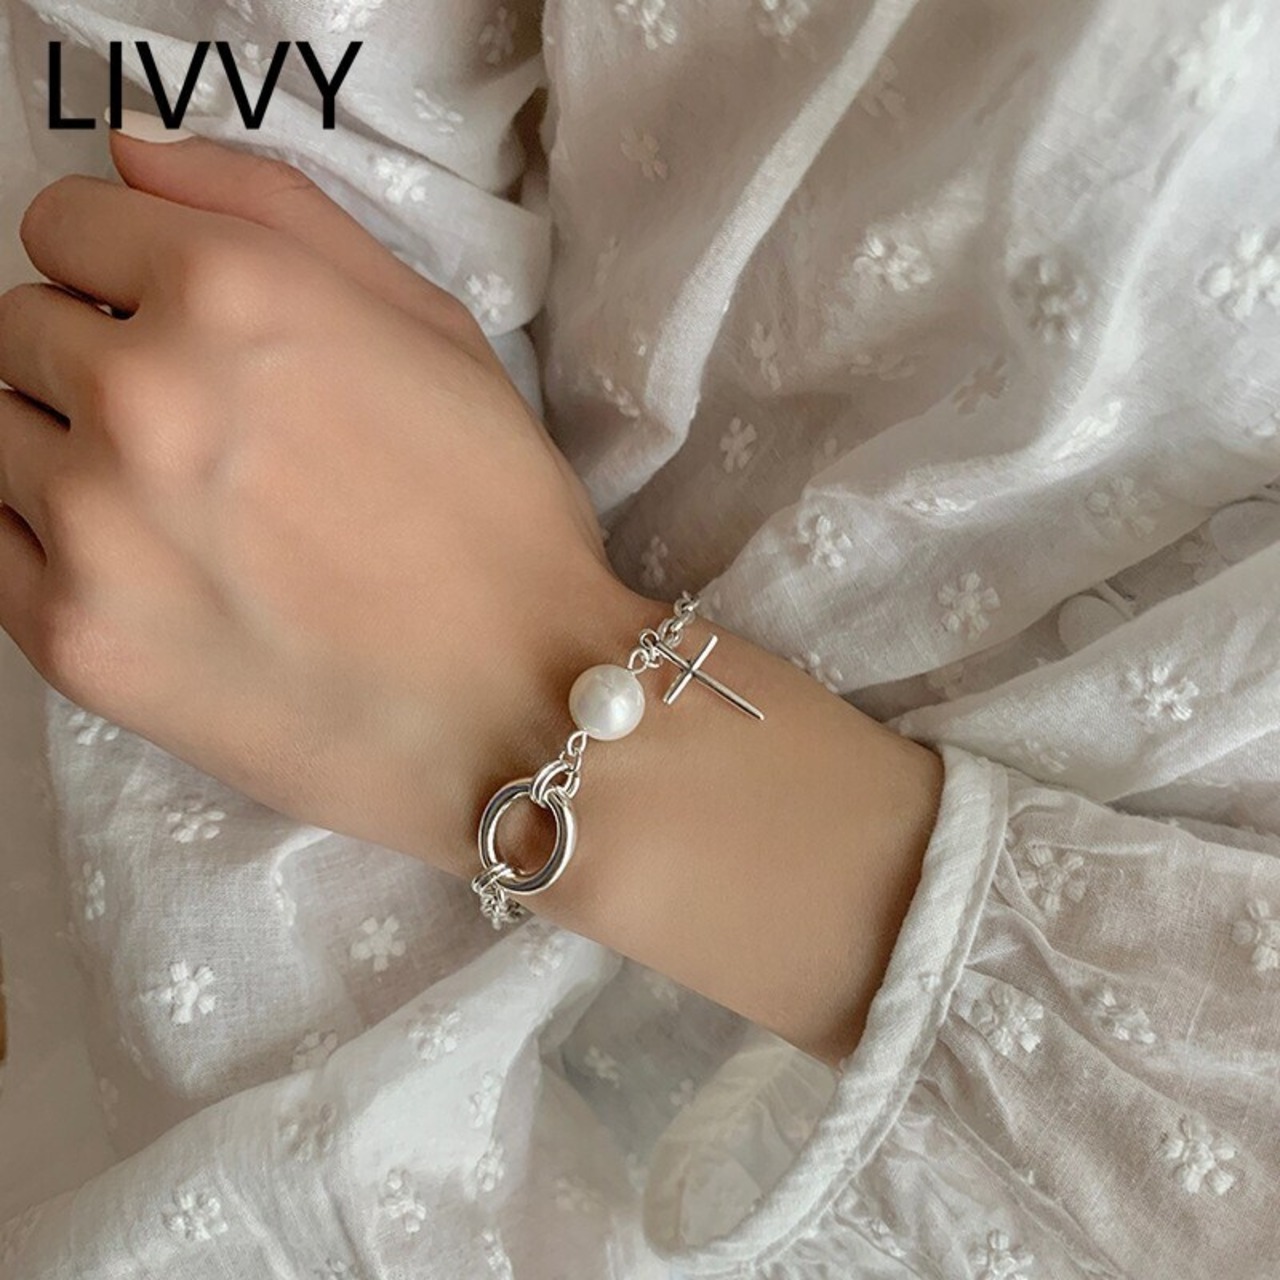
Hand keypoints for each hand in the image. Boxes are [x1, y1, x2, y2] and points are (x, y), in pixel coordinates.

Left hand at [0, 130, 648, 868]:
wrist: (517, 703)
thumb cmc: (497, 516)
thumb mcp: (434, 328)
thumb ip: (278, 210)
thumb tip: (130, 154)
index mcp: (236, 294)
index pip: (68, 220)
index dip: (122, 262)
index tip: (169, 313)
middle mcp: (143, 392)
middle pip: (19, 324)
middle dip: (94, 353)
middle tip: (198, 430)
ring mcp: (92, 522)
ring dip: (68, 449)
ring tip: (179, 510)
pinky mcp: (72, 636)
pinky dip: (47, 539)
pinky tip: (149, 569)